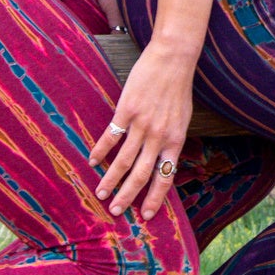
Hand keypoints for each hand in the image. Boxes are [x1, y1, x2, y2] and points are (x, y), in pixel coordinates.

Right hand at [86, 39, 195, 220]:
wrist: (173, 59)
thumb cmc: (178, 88)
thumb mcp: (182, 119)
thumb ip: (171, 140)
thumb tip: (163, 161)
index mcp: (175, 140)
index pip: (165, 177)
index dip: (155, 198)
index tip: (147, 215)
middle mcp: (159, 136)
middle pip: (142, 174)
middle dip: (129, 196)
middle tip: (116, 211)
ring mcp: (142, 124)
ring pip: (124, 160)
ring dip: (111, 179)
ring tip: (101, 192)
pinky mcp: (127, 110)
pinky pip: (111, 136)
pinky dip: (101, 150)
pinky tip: (93, 161)